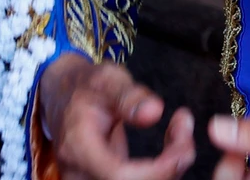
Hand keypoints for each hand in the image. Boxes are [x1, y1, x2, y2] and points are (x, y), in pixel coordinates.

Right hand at [38, 53, 195, 179]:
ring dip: (169, 170)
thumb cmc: (86, 86)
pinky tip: (173, 145)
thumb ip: (129, 96)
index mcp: (78, 148)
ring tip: (181, 133)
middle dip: (170, 169)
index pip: (120, 176)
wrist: (63, 97)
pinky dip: (162, 171)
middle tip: (186, 132)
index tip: (183, 143)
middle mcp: (80, 174)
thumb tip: (154, 112)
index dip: (158, 169)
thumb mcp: (107, 79)